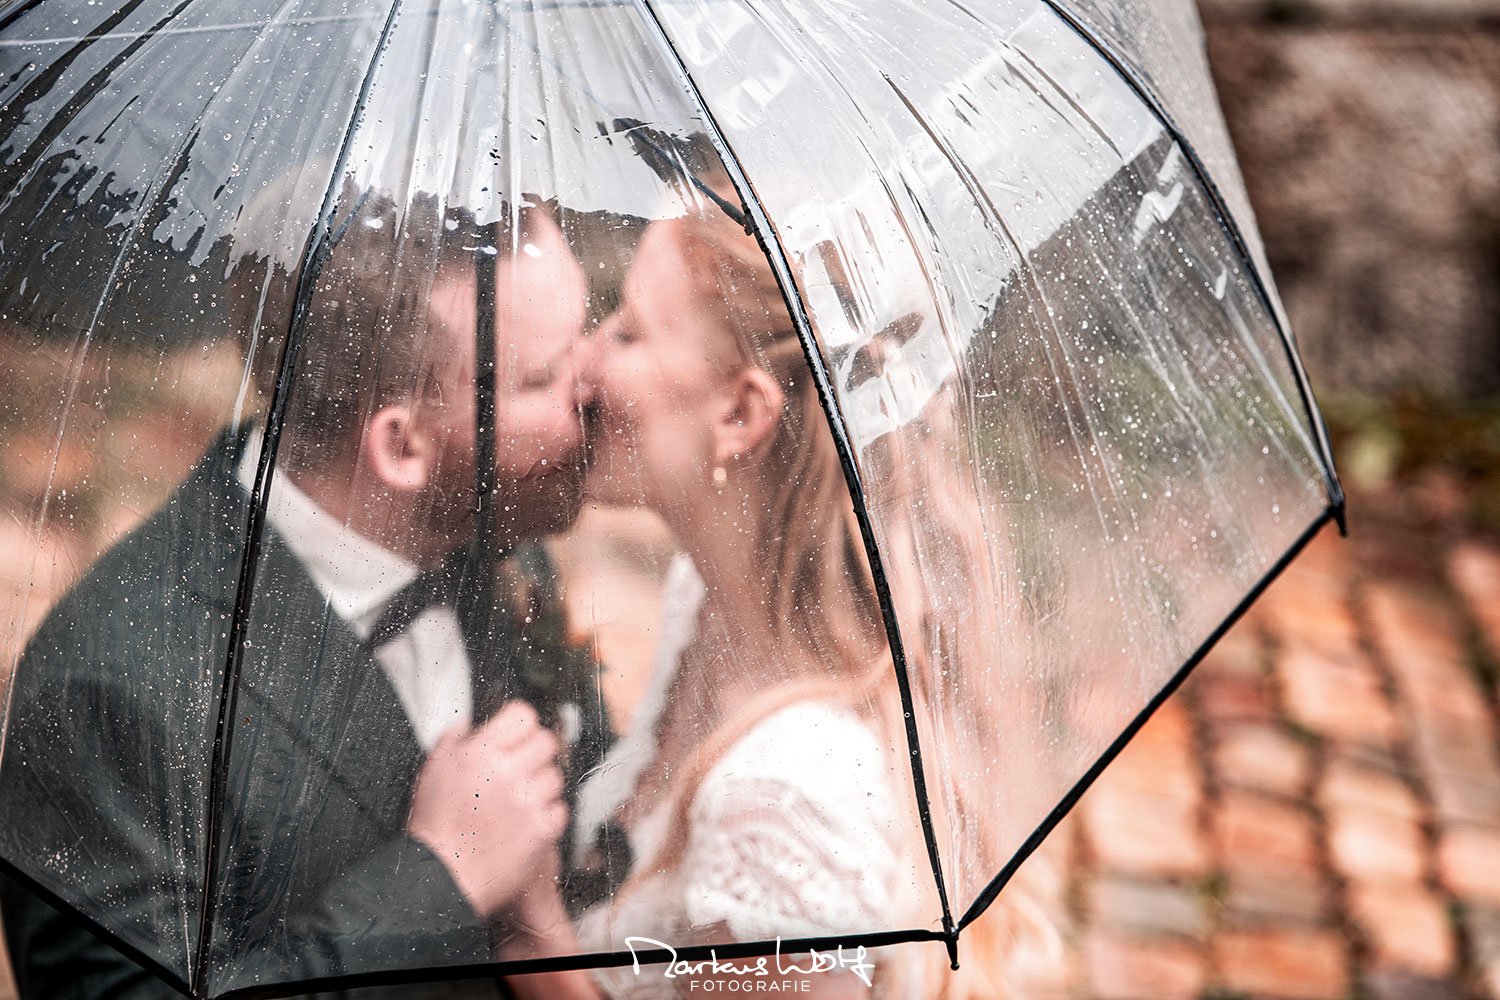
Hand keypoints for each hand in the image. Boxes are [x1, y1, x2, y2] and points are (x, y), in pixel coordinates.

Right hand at [407, 701, 566, 917]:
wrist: (441, 878)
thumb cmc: (434, 828)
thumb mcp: (433, 771)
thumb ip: (453, 740)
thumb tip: (469, 725)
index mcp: (479, 753)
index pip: (523, 714)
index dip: (521, 724)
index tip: (518, 734)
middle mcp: (506, 773)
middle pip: (547, 741)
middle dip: (535, 752)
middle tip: (522, 767)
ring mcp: (527, 802)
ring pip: (556, 776)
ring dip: (541, 784)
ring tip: (520, 799)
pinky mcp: (542, 830)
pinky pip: (560, 809)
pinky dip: (547, 814)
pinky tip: (526, 821)